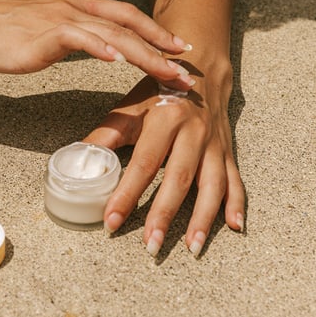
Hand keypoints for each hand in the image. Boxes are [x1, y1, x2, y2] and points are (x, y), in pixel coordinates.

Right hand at [0, 0, 195, 81]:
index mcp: (69, 4)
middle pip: (126, 22)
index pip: (121, 14)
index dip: (152, 29)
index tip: (175, 46)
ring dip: (145, 52)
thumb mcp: (33, 26)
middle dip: (161, 44)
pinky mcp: (38, 34)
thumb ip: (61, 33)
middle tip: (187, 66)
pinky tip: (118, 58)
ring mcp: (55, 18)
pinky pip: (76, 37)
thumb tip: (83, 45)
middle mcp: (69, 6)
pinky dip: (100, 46)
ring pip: (111, 32)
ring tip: (169, 71)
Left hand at [83, 73, 244, 256]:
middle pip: (178, 180)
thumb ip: (107, 134)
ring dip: (203, 219)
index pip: (144, 163)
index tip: (111, 220)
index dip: (127, 193)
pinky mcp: (228, 151)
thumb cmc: (159, 90)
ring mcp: (214, 144)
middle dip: (164, 215)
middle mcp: (194, 132)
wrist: (201, 68)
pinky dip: (236, 204)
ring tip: (192, 248)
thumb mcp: (131, 106)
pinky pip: (235, 180)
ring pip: (211, 185)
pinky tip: (234, 227)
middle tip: (151, 246)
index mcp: (166, 119)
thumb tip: (80, 159)